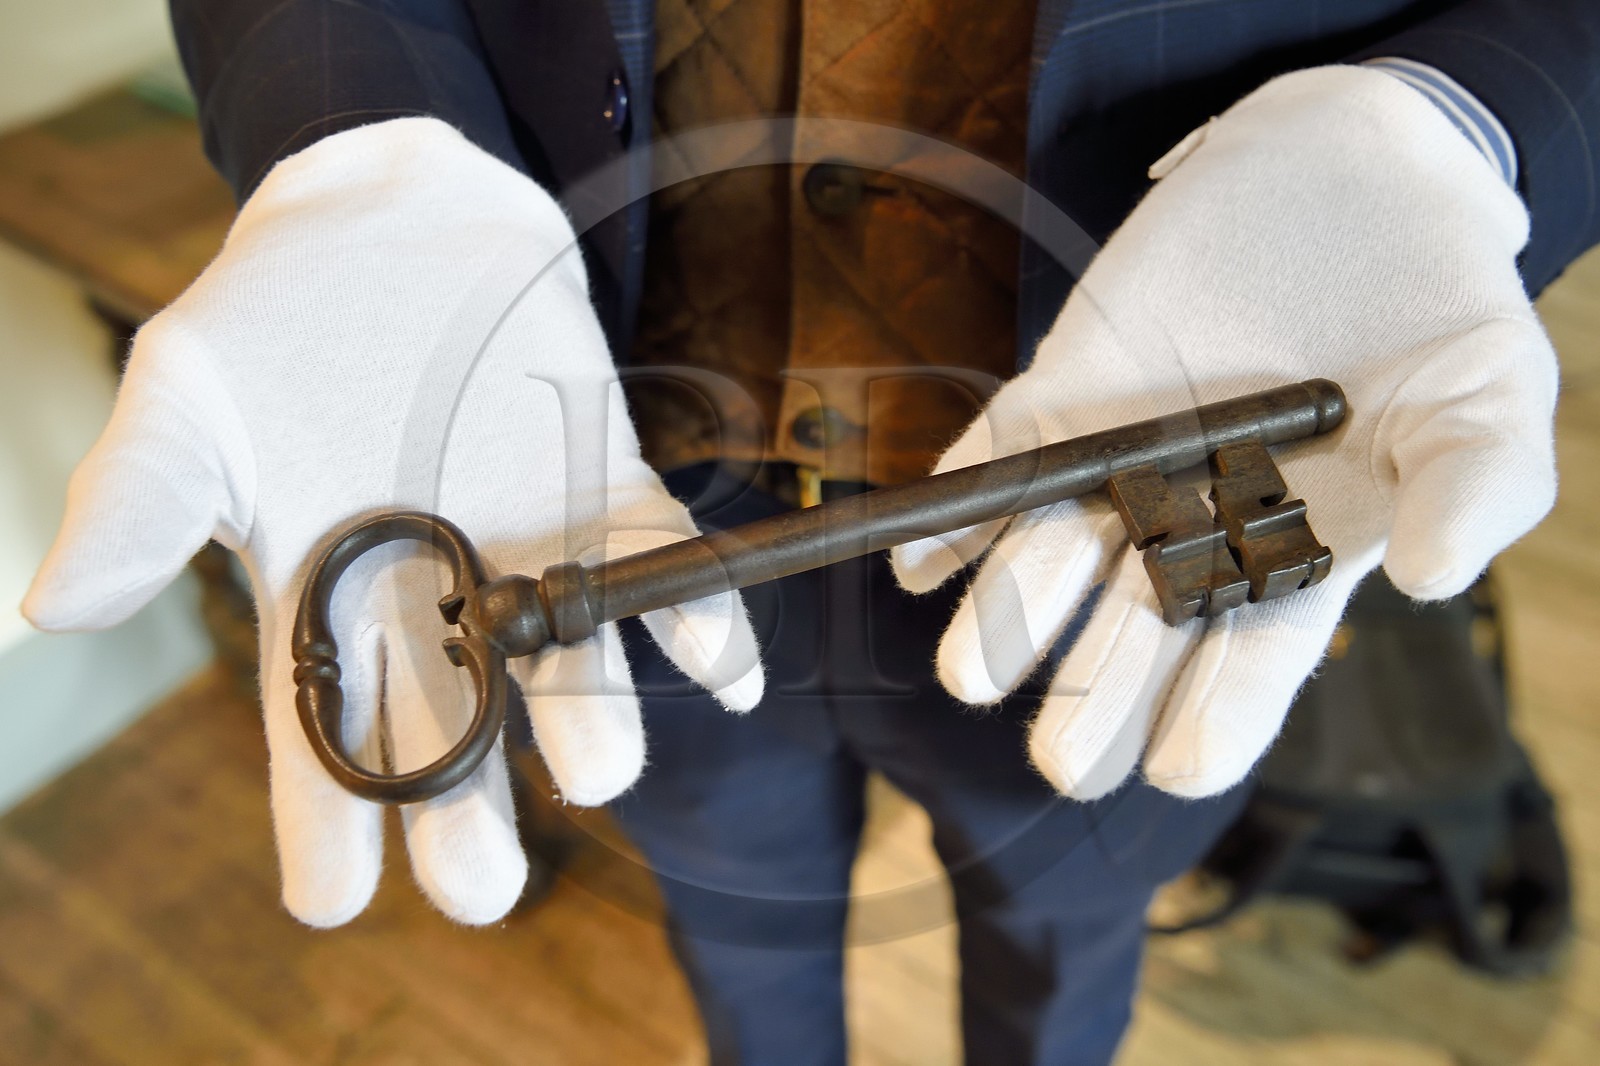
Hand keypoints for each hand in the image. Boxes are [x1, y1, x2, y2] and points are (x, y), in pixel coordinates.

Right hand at [23, 118, 762, 925]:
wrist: (386, 218)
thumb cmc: (275, 320)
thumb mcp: (185, 401)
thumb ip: (135, 500)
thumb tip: (54, 609)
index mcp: (325, 612)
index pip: (323, 749)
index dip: (330, 831)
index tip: (335, 897)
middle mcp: (434, 611)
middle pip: (457, 750)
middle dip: (471, 827)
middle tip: (480, 881)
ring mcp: (526, 556)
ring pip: (569, 677)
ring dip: (593, 730)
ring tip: (593, 768)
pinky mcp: (604, 492)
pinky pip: (662, 574)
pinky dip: (703, 626)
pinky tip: (725, 675)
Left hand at [892, 66, 1556, 800]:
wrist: (1355, 173)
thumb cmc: (1432, 302)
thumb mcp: (1489, 397)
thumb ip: (1476, 489)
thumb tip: (1434, 581)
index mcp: (1291, 556)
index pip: (1246, 661)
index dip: (1215, 717)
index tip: (1181, 766)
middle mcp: (1191, 529)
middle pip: (1130, 634)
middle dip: (1091, 699)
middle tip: (1063, 762)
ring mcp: (1118, 463)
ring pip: (1048, 557)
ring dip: (1007, 616)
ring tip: (974, 672)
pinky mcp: (1062, 393)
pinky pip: (994, 461)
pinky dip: (952, 510)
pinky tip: (920, 560)